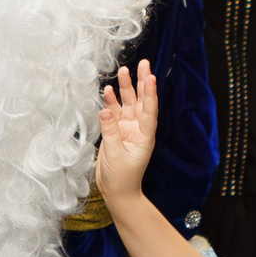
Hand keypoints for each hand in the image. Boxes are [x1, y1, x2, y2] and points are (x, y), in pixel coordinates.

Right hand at [96, 62, 157, 201]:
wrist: (118, 192)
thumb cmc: (122, 177)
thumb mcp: (115, 155)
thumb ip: (110, 132)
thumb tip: (105, 110)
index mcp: (145, 136)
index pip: (149, 111)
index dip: (149, 93)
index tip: (150, 77)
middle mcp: (138, 129)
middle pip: (141, 102)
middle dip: (141, 82)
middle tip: (144, 64)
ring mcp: (128, 130)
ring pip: (128, 105)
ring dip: (125, 89)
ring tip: (124, 71)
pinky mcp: (117, 132)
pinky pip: (115, 114)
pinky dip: (112, 103)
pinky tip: (108, 91)